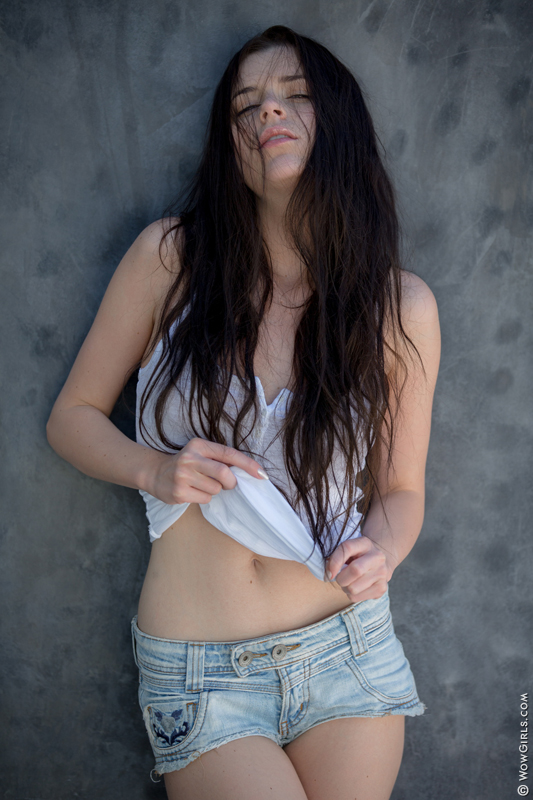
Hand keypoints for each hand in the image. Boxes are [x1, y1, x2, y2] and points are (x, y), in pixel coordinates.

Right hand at [149, 437, 267, 505]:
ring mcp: (183, 476)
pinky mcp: (179, 493)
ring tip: (202, 484)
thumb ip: (220, 458)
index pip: (229, 454)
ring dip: (215, 490)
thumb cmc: (187, 464)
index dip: (247, 464)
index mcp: (199, 445)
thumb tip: (249, 470)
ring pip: (216, 489)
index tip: (262, 474)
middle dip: (231, 482)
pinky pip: (206, 499)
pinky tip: (193, 491)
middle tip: (227, 483)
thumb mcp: (201, 453)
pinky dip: (205, 497)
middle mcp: (190, 459)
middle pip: (224, 474)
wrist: (157, 474)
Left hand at [325, 536, 393, 602]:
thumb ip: (337, 557)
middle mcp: (377, 557)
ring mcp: (381, 573)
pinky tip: (356, 587)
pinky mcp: (382, 588)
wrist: (380, 564)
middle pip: (355, 570)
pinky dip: (351, 595)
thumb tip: (328, 574)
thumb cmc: (358, 557)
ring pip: (353, 588)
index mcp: (365, 544)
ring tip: (348, 582)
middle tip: (340, 578)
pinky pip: (356, 598)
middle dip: (341, 578)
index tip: (329, 572)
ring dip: (345, 588)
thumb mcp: (349, 550)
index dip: (335, 561)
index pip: (348, 548)